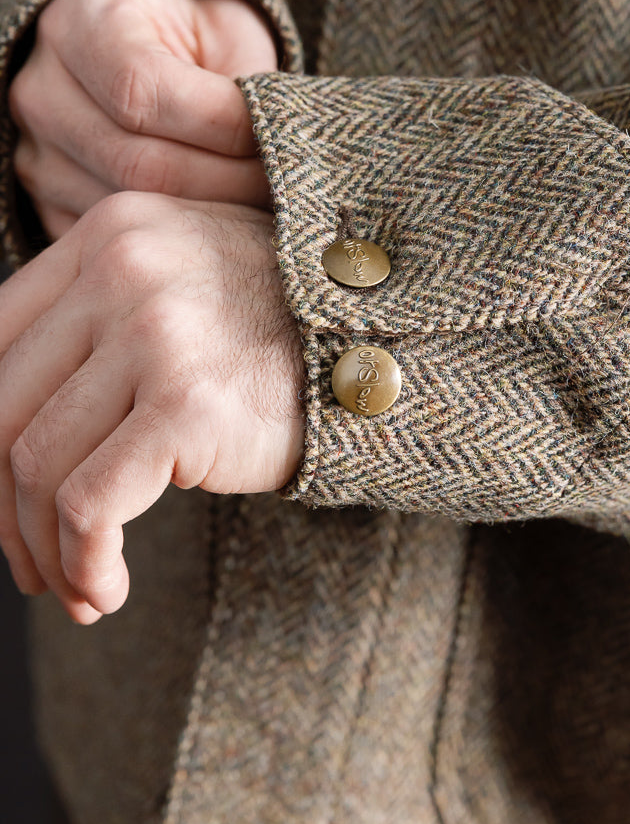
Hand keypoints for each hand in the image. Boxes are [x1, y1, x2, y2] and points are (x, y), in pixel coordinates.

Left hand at [0, 192, 304, 622]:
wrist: (396, 341)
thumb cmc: (290, 333)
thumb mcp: (185, 290)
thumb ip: (103, 321)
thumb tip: (12, 435)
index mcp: (110, 232)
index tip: (6, 498)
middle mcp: (120, 267)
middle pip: (4, 412)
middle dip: (5, 510)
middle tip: (31, 564)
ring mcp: (153, 330)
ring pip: (37, 466)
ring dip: (46, 550)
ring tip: (78, 590)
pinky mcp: (185, 401)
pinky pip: (89, 504)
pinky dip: (83, 562)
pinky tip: (105, 591)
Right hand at [9, 0, 278, 239]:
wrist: (139, 50)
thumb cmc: (195, 36)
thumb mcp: (229, 31)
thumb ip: (248, 84)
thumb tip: (287, 149)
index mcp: (85, 20)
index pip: (144, 92)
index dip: (225, 126)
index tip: (281, 135)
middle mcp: (42, 89)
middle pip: (138, 165)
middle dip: (228, 182)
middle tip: (286, 187)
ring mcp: (37, 154)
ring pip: (130, 210)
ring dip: (209, 218)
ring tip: (261, 208)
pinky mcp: (47, 205)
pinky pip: (116, 239)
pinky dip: (177, 238)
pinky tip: (220, 226)